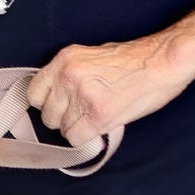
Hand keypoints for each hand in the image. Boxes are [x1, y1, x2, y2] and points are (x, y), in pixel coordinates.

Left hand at [25, 34, 192, 146]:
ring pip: (62, 129)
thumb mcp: (91, 55)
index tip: (56, 106)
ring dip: (76, 128)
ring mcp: (82, 96)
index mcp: (65, 60)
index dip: (45, 103)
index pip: (33, 92)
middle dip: (62, 118)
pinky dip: (87, 137)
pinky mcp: (98, 115)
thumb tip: (58, 93)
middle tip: (80, 114)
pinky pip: (77, 138)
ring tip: (93, 119)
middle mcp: (68, 77)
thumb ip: (70, 73)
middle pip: (47, 114)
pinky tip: (99, 127)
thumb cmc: (133, 59)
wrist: (161, 62)